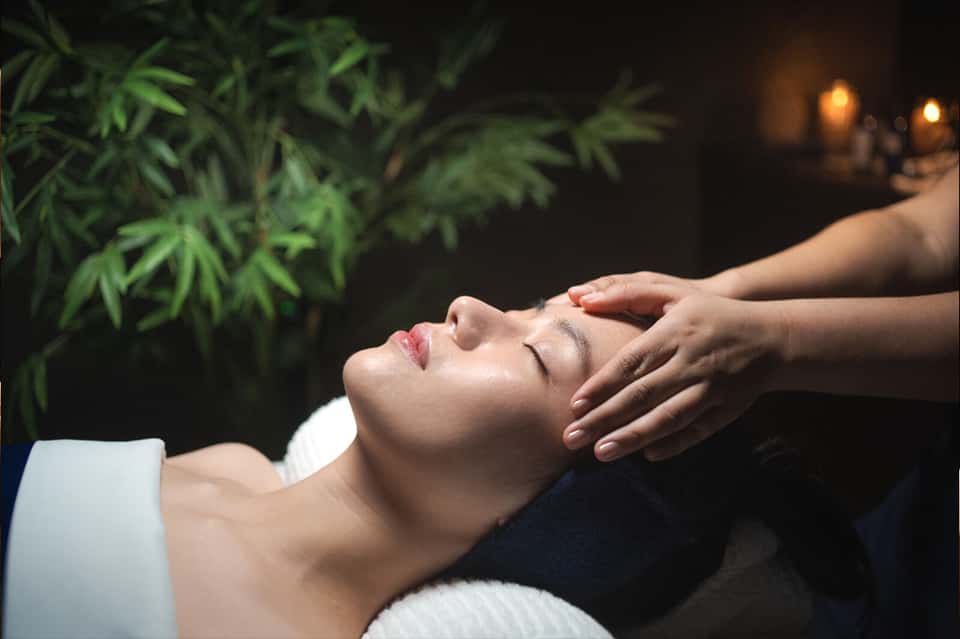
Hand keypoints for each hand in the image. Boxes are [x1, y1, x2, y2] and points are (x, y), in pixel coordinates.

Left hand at [562, 275, 786, 460]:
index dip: (602, 385)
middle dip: (604, 419)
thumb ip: (629, 293)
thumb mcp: (674, 294)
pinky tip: (647, 455)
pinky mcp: (726, 409)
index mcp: (675, 333)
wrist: (772, 337)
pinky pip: (697, 431)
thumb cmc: (711, 312)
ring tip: (601, 453)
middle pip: (641, 395)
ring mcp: (711, 389)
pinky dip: (673, 444)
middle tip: (571, 438)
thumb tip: (584, 298)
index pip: (631, 363)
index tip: (574, 404)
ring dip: (633, 438)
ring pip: (667, 418)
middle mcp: (691, 363)